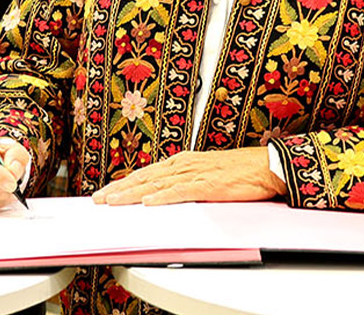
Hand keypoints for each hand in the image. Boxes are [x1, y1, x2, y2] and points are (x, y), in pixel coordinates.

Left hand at [91, 148, 285, 205]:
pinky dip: (162, 197)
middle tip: (98, 199)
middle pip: (145, 177)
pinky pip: (180, 192)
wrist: (266, 165)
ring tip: (112, 201)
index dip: (124, 183)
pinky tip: (148, 202)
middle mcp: (184, 164)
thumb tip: (165, 194)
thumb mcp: (206, 173)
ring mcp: (195, 174)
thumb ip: (186, 181)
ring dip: (132, 193)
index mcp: (183, 161)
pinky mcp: (208, 185)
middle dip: (119, 189)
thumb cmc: (239, 171)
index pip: (147, 173)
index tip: (107, 192)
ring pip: (156, 184)